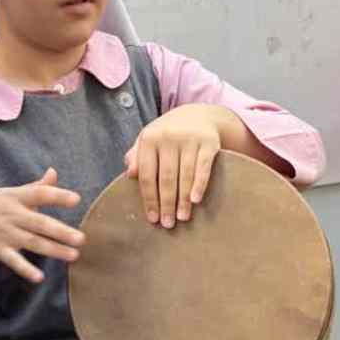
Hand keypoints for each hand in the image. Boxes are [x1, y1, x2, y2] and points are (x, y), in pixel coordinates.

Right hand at [0, 168, 85, 282]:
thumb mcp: (11, 193)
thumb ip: (36, 187)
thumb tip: (54, 172)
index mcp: (18, 198)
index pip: (40, 194)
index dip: (58, 196)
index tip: (77, 199)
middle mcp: (13, 215)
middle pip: (40, 223)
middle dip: (61, 231)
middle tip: (82, 239)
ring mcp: (5, 233)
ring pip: (33, 242)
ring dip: (53, 250)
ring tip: (74, 255)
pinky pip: (13, 261)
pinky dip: (25, 269)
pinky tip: (39, 277)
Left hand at [125, 104, 240, 228]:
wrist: (198, 114)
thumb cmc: (168, 134)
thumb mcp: (149, 140)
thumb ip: (137, 156)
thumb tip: (130, 174)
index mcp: (149, 138)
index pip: (147, 174)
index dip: (149, 198)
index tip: (152, 219)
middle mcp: (168, 137)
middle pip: (166, 178)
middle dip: (167, 204)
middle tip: (168, 224)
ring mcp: (189, 138)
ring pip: (185, 175)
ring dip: (183, 200)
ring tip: (182, 217)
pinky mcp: (209, 142)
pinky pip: (203, 168)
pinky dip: (199, 185)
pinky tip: (196, 201)